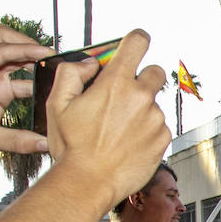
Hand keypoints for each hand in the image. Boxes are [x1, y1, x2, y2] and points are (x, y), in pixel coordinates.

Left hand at [0, 26, 52, 160]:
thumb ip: (18, 140)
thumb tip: (45, 143)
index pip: (0, 50)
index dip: (26, 49)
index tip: (48, 52)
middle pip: (3, 39)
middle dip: (26, 44)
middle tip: (48, 55)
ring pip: (9, 52)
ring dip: (29, 57)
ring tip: (50, 67)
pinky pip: (15, 73)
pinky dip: (29, 75)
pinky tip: (44, 83)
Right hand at [44, 30, 170, 200]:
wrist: (90, 182)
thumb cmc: (72, 146)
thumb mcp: (57, 103)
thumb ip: (72, 74)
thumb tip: (92, 64)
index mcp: (115, 82)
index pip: (137, 42)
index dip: (136, 39)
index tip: (136, 43)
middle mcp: (141, 97)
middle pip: (155, 72)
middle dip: (142, 78)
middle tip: (124, 95)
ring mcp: (155, 118)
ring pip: (154, 103)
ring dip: (142, 110)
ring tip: (118, 130)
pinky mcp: (163, 139)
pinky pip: (159, 126)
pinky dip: (147, 130)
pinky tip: (128, 143)